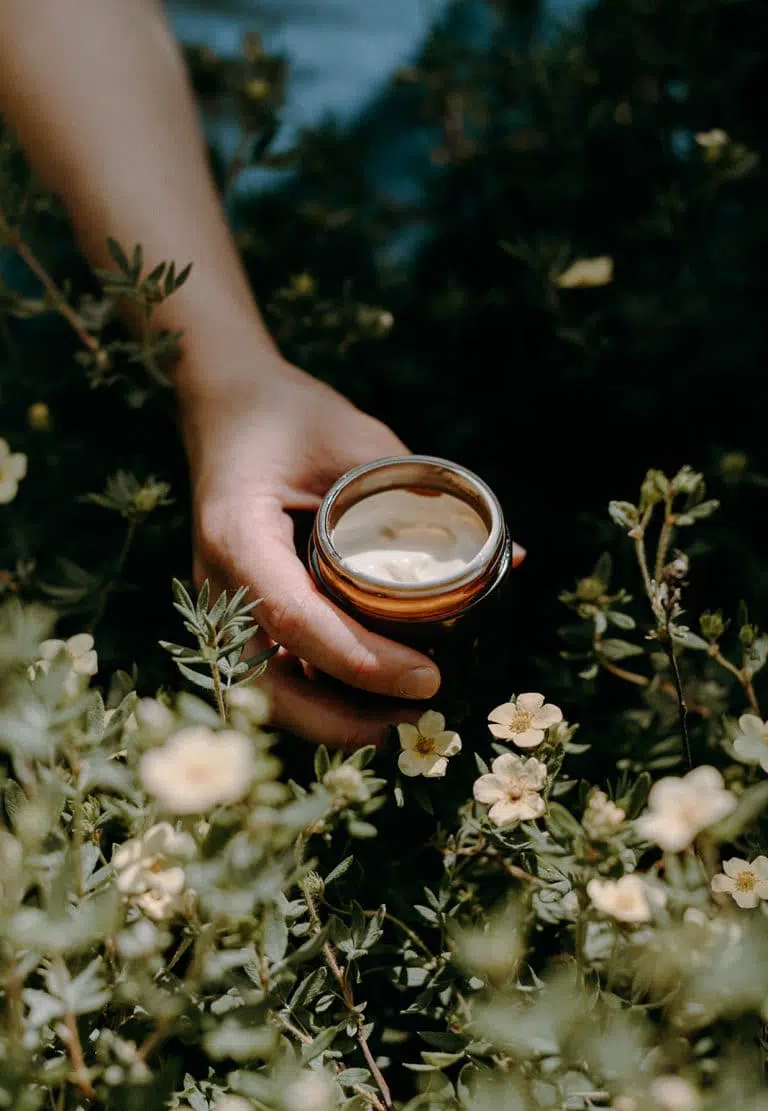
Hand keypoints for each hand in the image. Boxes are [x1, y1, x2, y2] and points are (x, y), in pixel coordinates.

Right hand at [180, 353, 443, 700]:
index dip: (363, 661)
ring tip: (406, 723)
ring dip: (331, 720)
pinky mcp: (236, 614)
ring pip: (266, 695)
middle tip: (421, 723)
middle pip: (269, 685)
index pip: (296, 617)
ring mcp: (221, 605)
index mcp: (238, 533)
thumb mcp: (358, 441)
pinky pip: (272, 675)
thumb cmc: (290, 415)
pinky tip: (374, 703)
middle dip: (344, 721)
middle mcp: (217, 583)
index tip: (430, 680)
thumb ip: (428, 496)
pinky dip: (320, 699)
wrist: (226, 405)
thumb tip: (516, 560)